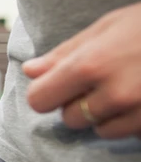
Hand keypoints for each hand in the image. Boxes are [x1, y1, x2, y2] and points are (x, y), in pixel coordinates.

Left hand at [24, 2, 140, 138]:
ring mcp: (139, 114)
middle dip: (78, 103)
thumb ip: (65, 53)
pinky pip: (132, 134)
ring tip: (130, 86)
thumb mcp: (106, 27)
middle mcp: (113, 95)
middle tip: (102, 80)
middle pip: (69, 119)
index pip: (40, 100)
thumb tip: (30, 72)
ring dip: (107, 115)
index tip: (57, 85)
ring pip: (101, 131)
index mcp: (90, 66)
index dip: (46, 93)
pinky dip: (134, 122)